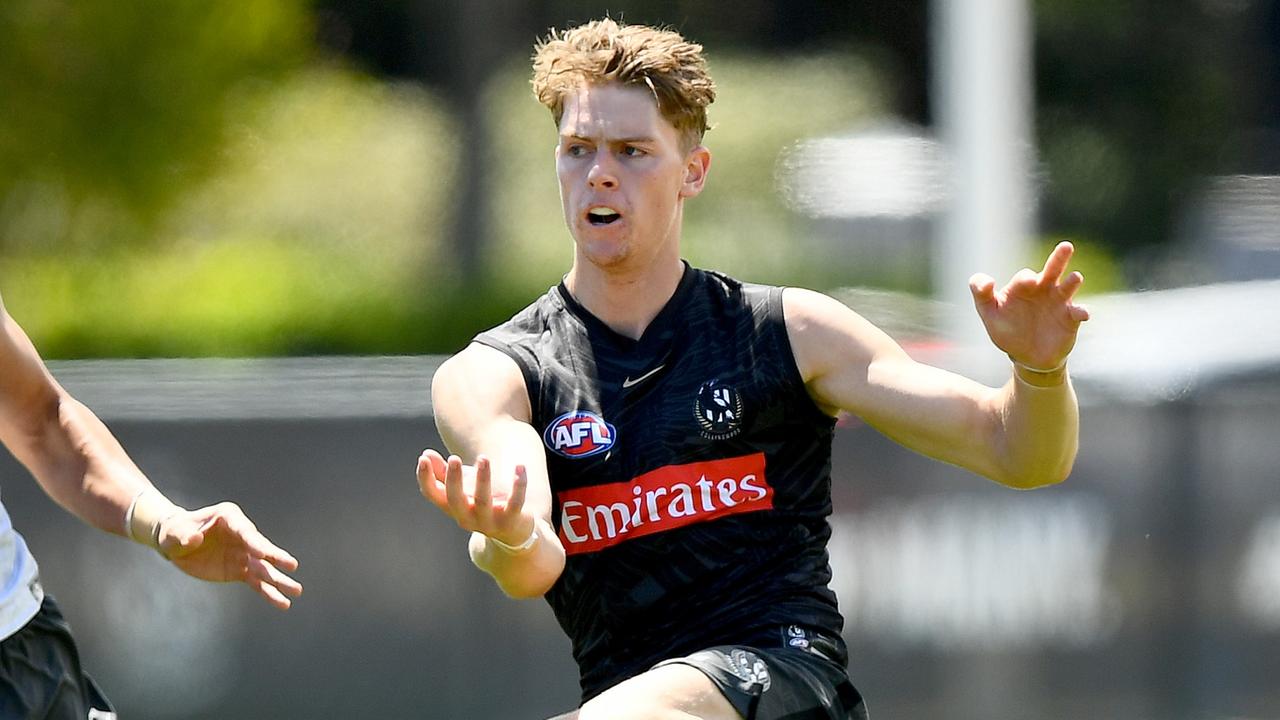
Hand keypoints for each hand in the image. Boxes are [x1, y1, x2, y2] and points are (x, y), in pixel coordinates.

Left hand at [156, 503, 302, 609]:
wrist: (176, 542)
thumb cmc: (176, 531)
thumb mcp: (175, 531)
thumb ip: (184, 535)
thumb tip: (194, 540)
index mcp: (229, 518)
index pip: (245, 531)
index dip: (255, 542)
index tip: (264, 553)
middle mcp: (242, 535)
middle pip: (261, 548)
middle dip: (276, 557)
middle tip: (292, 565)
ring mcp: (243, 554)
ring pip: (264, 568)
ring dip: (279, 580)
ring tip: (296, 590)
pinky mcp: (239, 570)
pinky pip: (257, 583)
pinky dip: (269, 593)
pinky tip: (283, 603)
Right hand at [416, 449, 533, 548]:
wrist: (512, 532)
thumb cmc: (482, 503)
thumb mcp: (463, 488)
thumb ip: (443, 473)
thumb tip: (425, 454)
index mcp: (452, 507)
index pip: (433, 495)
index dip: (425, 479)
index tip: (423, 459)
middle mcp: (467, 517)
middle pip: (455, 500)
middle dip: (453, 479)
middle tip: (454, 458)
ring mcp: (489, 521)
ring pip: (483, 502)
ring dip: (483, 479)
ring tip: (483, 458)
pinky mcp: (511, 520)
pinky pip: (516, 502)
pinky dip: (519, 485)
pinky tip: (520, 466)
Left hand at [969, 241, 1090, 369]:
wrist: (1027, 356)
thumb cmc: (1006, 330)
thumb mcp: (989, 313)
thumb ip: (981, 294)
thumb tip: (988, 280)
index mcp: (1023, 286)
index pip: (1025, 276)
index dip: (1024, 279)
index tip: (1024, 284)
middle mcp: (1043, 289)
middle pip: (1052, 269)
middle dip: (1059, 258)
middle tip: (1066, 246)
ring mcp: (1059, 302)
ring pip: (1068, 287)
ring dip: (1072, 282)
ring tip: (1075, 277)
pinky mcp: (1071, 319)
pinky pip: (1079, 312)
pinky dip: (1081, 311)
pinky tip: (1082, 314)